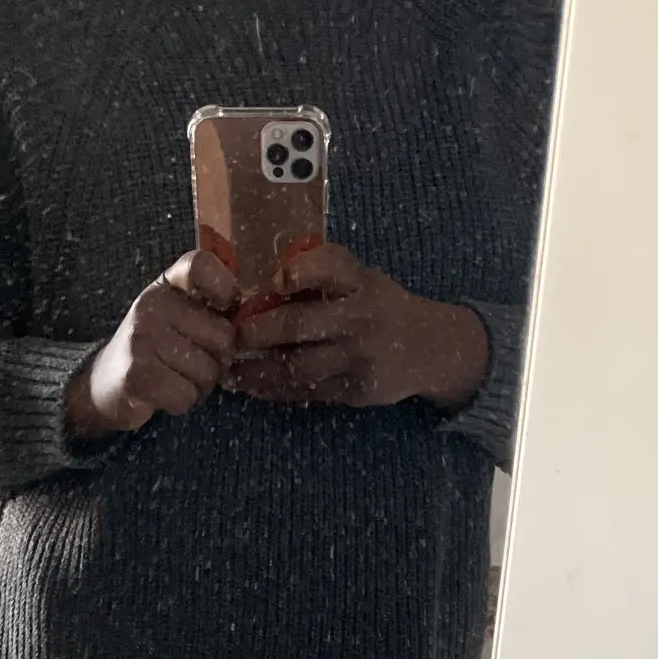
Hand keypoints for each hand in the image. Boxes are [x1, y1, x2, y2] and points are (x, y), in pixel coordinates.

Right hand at [65, 250, 236, 438]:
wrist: (104, 382)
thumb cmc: (152, 350)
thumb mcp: (175, 316)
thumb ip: (208, 310)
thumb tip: (247, 328)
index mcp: (165, 285)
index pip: (201, 265)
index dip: (225, 287)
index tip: (224, 308)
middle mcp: (152, 305)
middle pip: (222, 337)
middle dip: (217, 361)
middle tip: (193, 364)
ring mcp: (142, 339)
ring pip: (207, 372)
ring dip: (199, 387)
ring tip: (175, 379)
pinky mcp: (137, 375)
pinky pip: (187, 396)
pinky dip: (182, 403)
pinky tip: (165, 394)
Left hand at [228, 245, 489, 411]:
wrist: (428, 348)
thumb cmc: (379, 306)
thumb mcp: (361, 280)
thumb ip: (321, 277)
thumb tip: (260, 285)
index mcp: (361, 282)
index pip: (330, 267)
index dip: (299, 272)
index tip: (273, 282)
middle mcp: (360, 317)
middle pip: (299, 324)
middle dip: (257, 331)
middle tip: (229, 335)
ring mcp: (358, 357)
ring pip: (297, 366)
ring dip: (257, 370)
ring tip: (229, 371)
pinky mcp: (355, 390)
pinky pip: (307, 392)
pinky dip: (275, 390)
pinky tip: (253, 387)